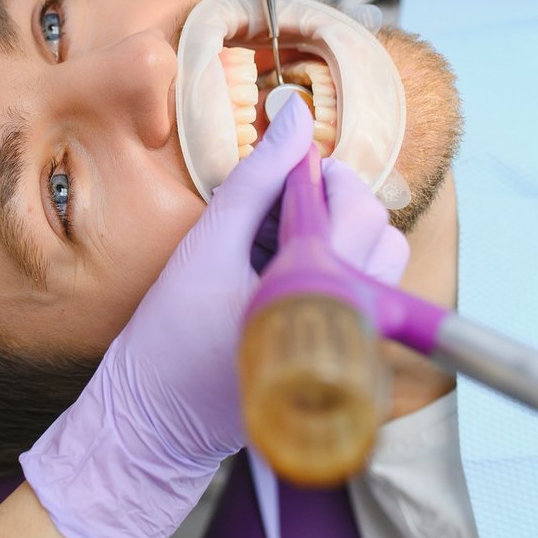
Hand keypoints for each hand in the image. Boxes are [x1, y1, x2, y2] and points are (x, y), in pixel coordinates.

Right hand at [19, 99, 399, 537]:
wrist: (156, 422)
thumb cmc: (170, 337)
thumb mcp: (206, 246)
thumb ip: (256, 178)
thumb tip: (292, 116)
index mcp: (316, 291)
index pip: (353, 207)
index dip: (316, 171)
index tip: (283, 158)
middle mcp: (349, 324)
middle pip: (381, 232)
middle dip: (336, 201)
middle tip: (281, 197)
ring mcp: (352, 349)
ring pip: (379, 263)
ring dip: (339, 235)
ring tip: (277, 239)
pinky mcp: (345, 362)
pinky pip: (364, 295)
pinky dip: (334, 269)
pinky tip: (278, 275)